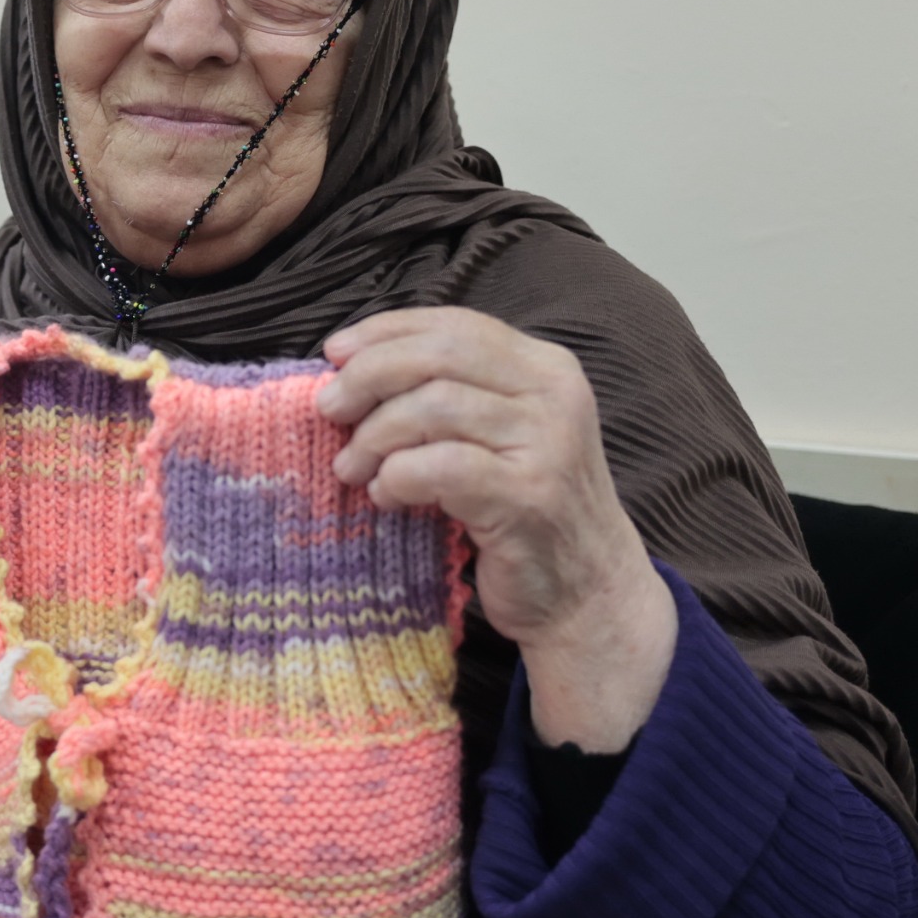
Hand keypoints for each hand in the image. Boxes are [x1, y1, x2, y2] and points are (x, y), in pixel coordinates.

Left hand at [316, 307, 675, 753]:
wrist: (588, 593)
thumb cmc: (523, 511)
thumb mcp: (497, 436)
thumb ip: (448, 394)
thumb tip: (348, 368)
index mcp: (546, 368)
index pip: (455, 324)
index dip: (385, 332)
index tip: (334, 354)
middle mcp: (554, 396)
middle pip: (439, 356)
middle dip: (368, 377)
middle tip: (329, 410)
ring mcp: (548, 445)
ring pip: (433, 406)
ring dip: (375, 436)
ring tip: (354, 468)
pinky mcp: (528, 497)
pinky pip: (438, 467)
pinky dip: (396, 477)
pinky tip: (387, 497)